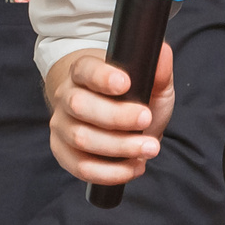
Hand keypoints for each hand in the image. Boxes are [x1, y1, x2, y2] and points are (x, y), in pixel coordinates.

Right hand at [46, 45, 177, 184]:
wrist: (114, 122)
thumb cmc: (131, 98)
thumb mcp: (149, 82)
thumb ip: (157, 71)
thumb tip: (162, 52)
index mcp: (83, 72)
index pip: (85, 70)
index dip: (103, 77)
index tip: (126, 84)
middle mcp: (66, 97)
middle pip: (80, 106)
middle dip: (116, 116)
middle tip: (146, 119)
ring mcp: (62, 126)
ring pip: (82, 139)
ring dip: (119, 147)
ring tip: (149, 148)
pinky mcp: (63, 153)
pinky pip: (81, 167)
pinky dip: (110, 172)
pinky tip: (134, 166)